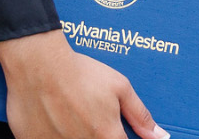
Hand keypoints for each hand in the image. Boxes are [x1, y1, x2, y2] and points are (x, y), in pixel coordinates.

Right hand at [0, 29, 166, 138]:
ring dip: (76, 133)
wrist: (39, 66)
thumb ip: (140, 115)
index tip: (110, 127)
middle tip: (87, 116)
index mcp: (107, 136)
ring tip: (69, 115)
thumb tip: (159, 135)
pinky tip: (53, 118)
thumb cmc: (80, 74)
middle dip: (96, 133)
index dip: (118, 137)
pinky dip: (54, 134)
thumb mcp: (120, 87)